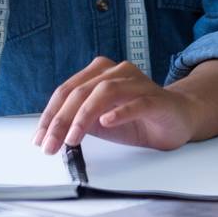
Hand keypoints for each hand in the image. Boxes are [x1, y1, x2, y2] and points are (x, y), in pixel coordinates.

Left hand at [32, 57, 199, 152]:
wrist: (178, 118)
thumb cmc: (137, 119)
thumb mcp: (100, 122)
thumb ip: (79, 121)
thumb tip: (51, 132)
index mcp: (100, 73)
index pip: (67, 90)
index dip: (50, 115)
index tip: (39, 138)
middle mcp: (117, 72)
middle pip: (81, 91)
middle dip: (61, 120)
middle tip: (50, 144)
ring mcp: (138, 83)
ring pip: (105, 92)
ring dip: (84, 116)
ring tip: (72, 139)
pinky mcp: (156, 99)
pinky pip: (137, 102)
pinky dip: (120, 112)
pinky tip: (107, 122)